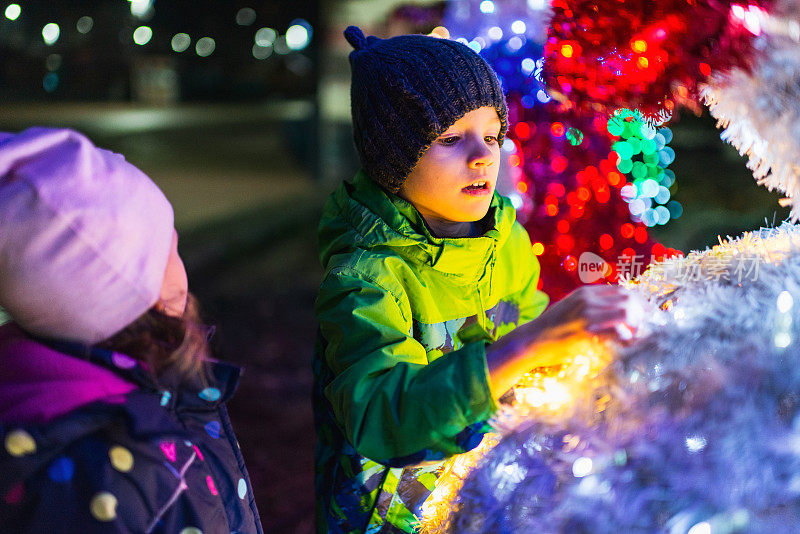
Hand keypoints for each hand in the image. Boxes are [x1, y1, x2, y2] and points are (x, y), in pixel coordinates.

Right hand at [485, 285, 646, 397]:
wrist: (531, 340)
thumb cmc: (551, 328)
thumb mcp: (571, 308)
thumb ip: (591, 306)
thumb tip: (616, 313)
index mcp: (586, 292)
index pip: (623, 291)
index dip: (637, 304)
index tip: (642, 318)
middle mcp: (588, 299)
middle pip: (629, 300)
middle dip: (641, 315)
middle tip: (640, 330)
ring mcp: (587, 314)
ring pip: (627, 313)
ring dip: (636, 326)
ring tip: (632, 338)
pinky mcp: (586, 332)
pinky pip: (618, 332)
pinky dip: (626, 339)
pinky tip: (624, 345)